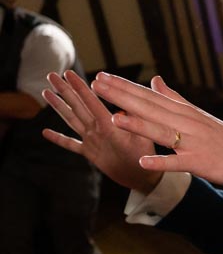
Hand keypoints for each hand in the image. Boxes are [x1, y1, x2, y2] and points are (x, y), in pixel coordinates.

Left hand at [42, 70, 161, 192]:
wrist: (141, 180)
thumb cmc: (146, 156)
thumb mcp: (146, 134)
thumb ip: (135, 117)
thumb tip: (128, 101)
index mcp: (108, 127)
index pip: (91, 102)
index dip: (79, 86)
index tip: (69, 73)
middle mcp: (95, 133)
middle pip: (77, 108)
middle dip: (64, 90)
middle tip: (52, 76)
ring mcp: (90, 143)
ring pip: (71, 121)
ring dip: (57, 106)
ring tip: (45, 92)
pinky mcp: (89, 154)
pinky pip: (71, 145)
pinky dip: (58, 139)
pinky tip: (45, 132)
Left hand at [90, 73, 222, 188]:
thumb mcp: (199, 115)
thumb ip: (174, 98)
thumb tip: (154, 80)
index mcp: (184, 112)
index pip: (150, 96)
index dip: (125, 86)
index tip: (102, 76)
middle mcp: (187, 123)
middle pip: (150, 108)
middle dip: (123, 97)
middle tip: (97, 85)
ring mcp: (193, 143)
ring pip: (161, 132)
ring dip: (138, 126)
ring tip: (114, 119)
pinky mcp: (200, 163)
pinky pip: (177, 163)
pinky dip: (161, 162)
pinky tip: (143, 161)